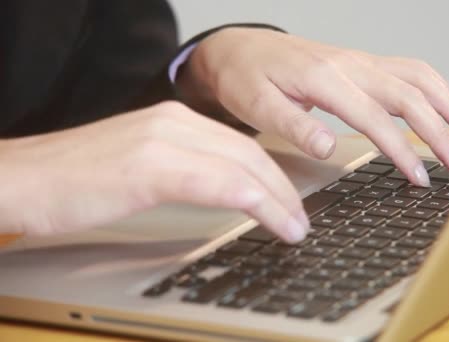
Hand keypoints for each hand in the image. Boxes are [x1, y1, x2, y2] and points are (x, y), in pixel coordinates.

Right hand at [0, 102, 307, 241]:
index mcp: (173, 120)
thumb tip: (218, 191)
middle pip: (251, 155)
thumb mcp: (139, 167)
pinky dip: (257, 204)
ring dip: (278, 201)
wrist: (18, 179)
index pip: (242, 146)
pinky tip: (273, 221)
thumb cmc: (72, 181)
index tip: (289, 202)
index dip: (273, 176)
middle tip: (300, 219)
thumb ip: (179, 169)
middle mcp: (173, 122)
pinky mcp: (150, 167)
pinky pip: (221, 184)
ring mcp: (162, 141)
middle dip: (283, 190)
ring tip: (295, 227)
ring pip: (244, 167)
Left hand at [180, 27, 448, 186]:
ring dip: (446, 103)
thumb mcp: (257, 106)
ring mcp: (359, 61)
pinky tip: (443, 105)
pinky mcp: (361, 63)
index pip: (374, 117)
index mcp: (325, 79)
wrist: (239, 49)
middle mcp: (350, 65)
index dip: (401, 150)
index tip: (418, 177)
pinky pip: (407, 69)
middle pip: (408, 94)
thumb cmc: (246, 78)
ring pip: (416, 75)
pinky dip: (433, 88)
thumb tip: (330, 148)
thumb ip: (294, 126)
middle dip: (438, 131)